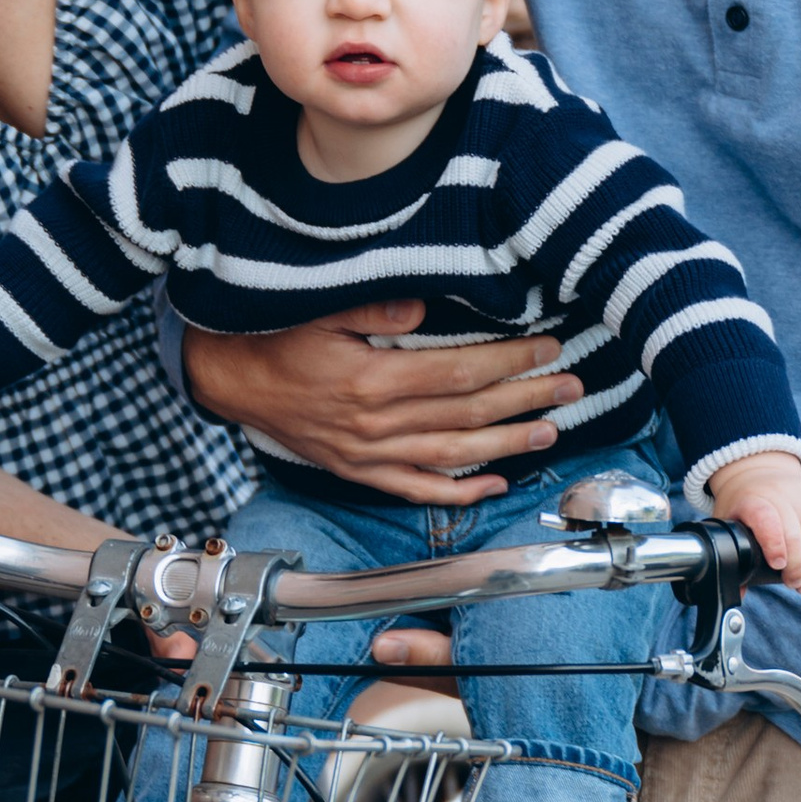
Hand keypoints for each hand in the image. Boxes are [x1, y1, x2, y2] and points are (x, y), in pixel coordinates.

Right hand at [182, 303, 584, 505]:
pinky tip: (492, 485)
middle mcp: (374, 425)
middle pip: (466, 416)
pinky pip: (414, 488)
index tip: (547, 350)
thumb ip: (375, 311)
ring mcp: (367, 454)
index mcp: (370, 382)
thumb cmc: (276, 338)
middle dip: (525, 400)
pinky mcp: (357, 471)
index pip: (458, 373)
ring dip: (506, 446)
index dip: (508, 363)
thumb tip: (424, 310)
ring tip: (548, 432)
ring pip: (451, 456)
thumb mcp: (320, 309)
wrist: (229, 378)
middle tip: (571, 388)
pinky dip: (456, 492)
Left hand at [707, 454, 800, 592]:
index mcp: (753, 501)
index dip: (774, 544)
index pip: (767, 520)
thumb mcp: (728, 524)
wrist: (759, 473)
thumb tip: (738, 592)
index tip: (778, 566)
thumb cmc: (743, 507)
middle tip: (793, 585)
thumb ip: (730, 556)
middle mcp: (780, 495)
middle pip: (796, 535)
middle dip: (798, 568)